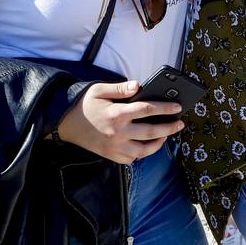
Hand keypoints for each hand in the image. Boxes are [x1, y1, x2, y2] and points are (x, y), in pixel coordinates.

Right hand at [57, 81, 183, 164]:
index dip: (165, 108)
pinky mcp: (111, 155)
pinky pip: (132, 159)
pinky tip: (147, 145)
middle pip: (151, 132)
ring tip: (166, 135)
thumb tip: (138, 85)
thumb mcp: (99, 90)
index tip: (177, 107)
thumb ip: (120, 88)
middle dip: (169, 128)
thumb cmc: (84, 105)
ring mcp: (115, 147)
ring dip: (159, 143)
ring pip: (144, 150)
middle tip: (180, 124)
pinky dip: (143, 153)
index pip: (147, 110)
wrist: (65, 124)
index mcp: (117, 114)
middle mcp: (118, 133)